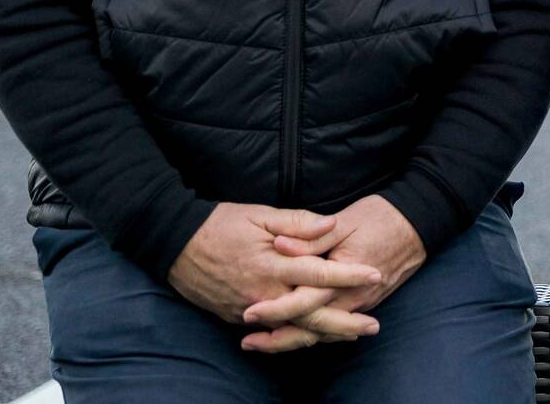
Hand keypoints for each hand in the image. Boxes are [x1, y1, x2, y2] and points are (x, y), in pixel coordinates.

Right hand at [166, 203, 382, 345]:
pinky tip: (315, 334)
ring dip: (324, 333)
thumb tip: (331, 225)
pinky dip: (296, 334)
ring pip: (293, 329)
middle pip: (311, 315)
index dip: (349, 275)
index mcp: (272, 264)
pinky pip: (272, 330)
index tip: (374, 274)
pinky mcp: (238, 318)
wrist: (174, 245)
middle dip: (344, 322)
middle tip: (373, 325)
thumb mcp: (260, 213)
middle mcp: (263, 292)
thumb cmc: (220, 224)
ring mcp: (249, 309)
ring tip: (352, 333)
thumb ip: (298, 222)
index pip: (318, 273)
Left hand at [241, 195, 427, 352]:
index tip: (248, 312)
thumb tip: (279, 244)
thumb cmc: (381, 217)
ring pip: (324, 332)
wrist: (419, 223)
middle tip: (248, 342)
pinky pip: (336, 325)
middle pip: (311, 328)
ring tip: (264, 342)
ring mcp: (362, 303)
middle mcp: (353, 297)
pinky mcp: (366, 302)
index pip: (304, 301)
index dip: (274, 309)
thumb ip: (311, 237)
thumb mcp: (344, 221)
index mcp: (344, 276)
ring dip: (294, 339)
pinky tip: (296, 332)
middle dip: (278, 339)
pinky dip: (314, 332)